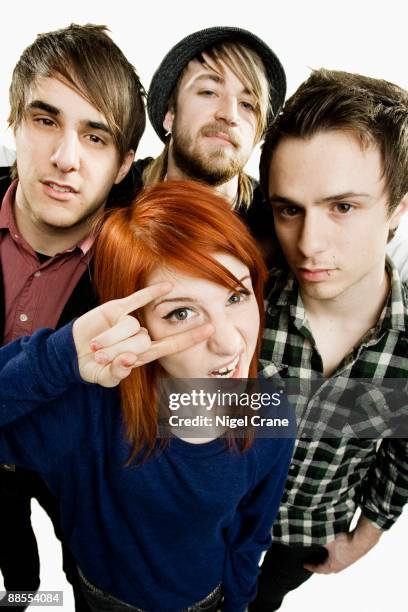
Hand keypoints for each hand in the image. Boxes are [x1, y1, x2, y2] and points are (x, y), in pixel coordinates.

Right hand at [72, 282, 213, 386]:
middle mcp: (140, 337)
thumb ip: (116, 373)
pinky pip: (138, 299)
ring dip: (111, 339)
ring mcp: (130, 322)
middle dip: (119, 350)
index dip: (190, 338)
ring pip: (131, 327)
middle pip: (142, 341)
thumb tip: (128, 360)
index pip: (171, 346)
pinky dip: (152, 292)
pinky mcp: (117, 308)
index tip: (210, 329)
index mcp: (142, 355)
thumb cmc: (93, 367)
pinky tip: (169, 286)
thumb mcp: (103, 377)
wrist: (72, 352)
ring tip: (96, 346)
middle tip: (101, 356)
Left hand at [304, 515, 381, 573]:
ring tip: (321, 556)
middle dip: (319, 566)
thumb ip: (317, 541)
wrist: (361, 540)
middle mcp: (339, 566)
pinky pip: (339, 560)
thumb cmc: (345, 542)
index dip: (310, 567)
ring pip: (334, 565)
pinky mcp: (351, 557)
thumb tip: (306, 538)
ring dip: (327, 562)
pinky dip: (333, 557)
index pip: (318, 569)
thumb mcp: (327, 541)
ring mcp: (346, 562)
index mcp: (332, 566)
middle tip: (312, 562)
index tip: (305, 564)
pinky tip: (332, 551)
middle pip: (327, 570)